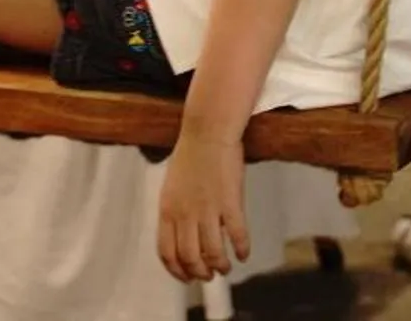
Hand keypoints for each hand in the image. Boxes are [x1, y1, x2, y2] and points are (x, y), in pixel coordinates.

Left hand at [157, 131, 249, 283]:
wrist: (208, 131)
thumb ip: (174, 212)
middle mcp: (185, 214)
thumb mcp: (171, 187)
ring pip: (213, 253)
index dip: (177, 271)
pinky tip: (243, 254)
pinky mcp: (230, 203)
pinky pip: (237, 235)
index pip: (167, 253)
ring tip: (225, 267)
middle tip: (209, 275)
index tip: (187, 278)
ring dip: (220, 266)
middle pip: (190, 258)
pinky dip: (241, 249)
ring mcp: (208, 209)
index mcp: (167, 210)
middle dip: (200, 273)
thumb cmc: (190, 155)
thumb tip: (181, 236)